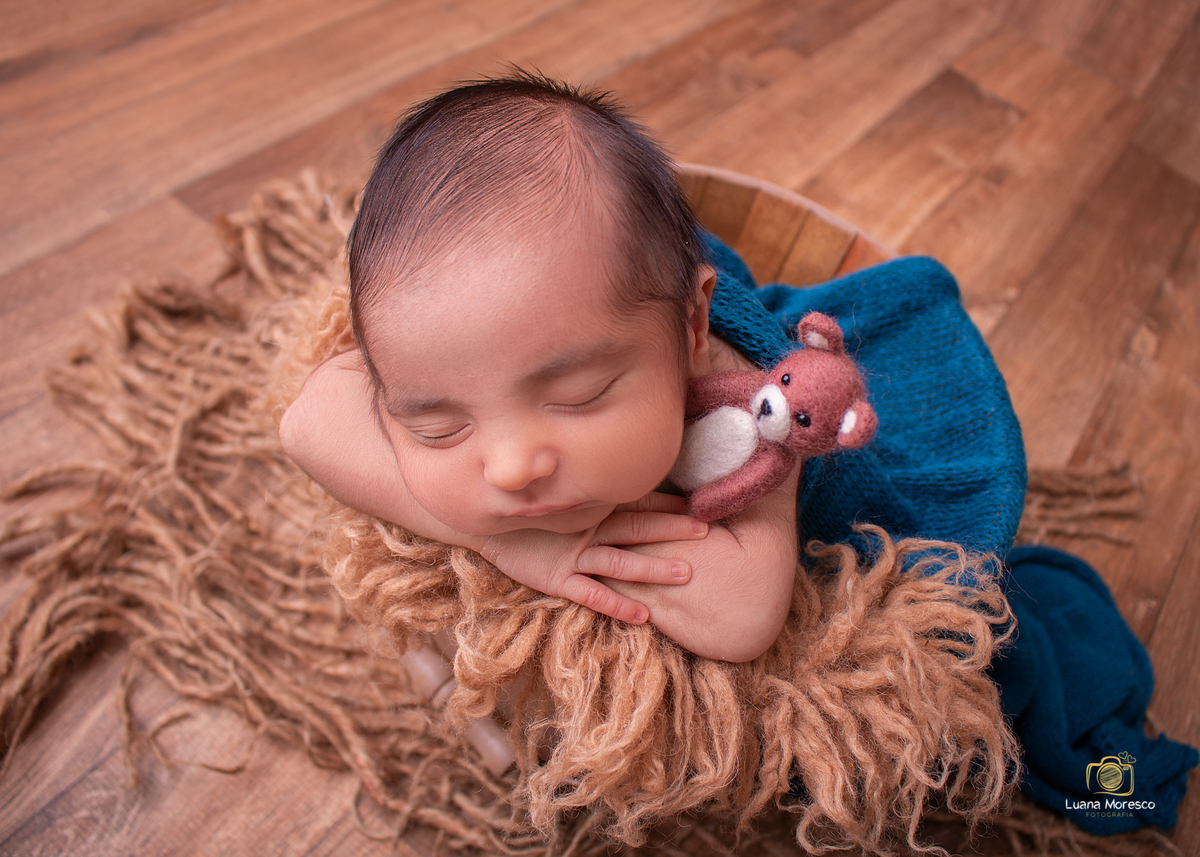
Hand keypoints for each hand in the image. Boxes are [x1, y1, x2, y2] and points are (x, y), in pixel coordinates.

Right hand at [479, 492, 707, 624]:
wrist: (483, 524)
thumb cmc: (527, 512)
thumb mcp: (563, 498)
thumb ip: (595, 497)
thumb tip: (629, 490)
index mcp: (592, 507)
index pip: (637, 503)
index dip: (668, 505)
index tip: (700, 507)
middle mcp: (587, 529)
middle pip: (636, 528)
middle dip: (671, 529)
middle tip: (706, 532)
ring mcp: (573, 555)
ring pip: (620, 562)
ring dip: (652, 567)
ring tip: (684, 574)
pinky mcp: (556, 579)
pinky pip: (592, 594)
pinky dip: (617, 604)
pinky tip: (642, 615)